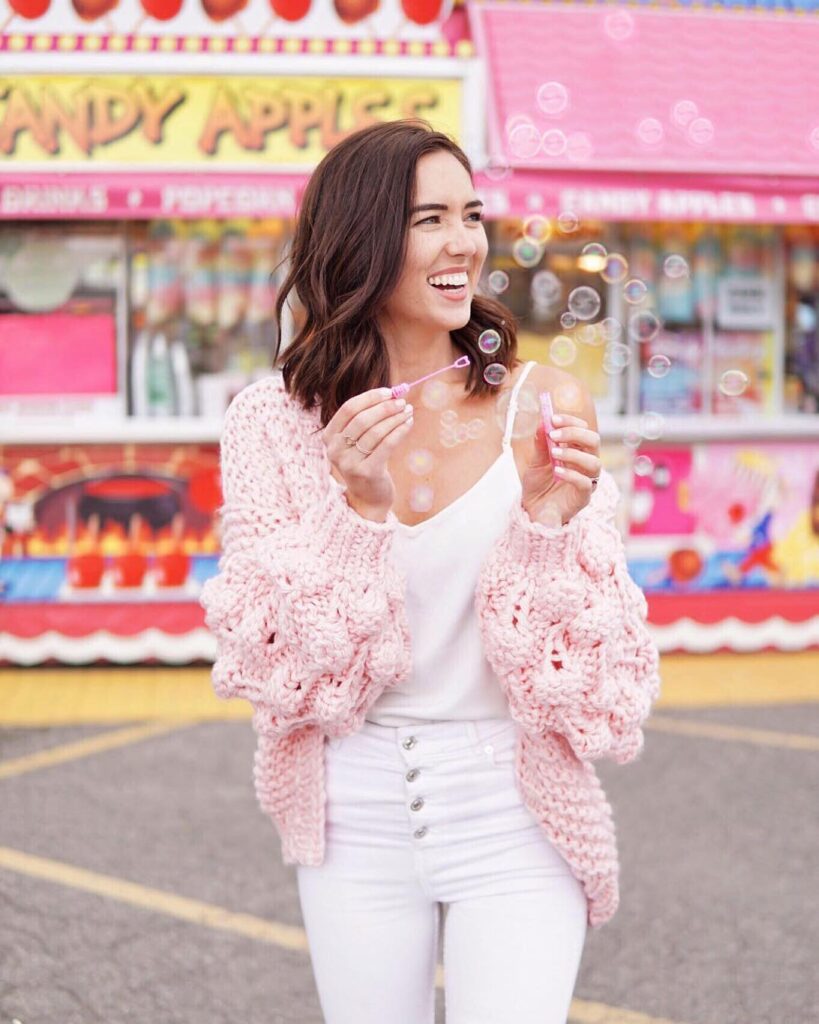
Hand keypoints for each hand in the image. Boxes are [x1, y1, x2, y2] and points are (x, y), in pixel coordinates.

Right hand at [322, 387, 414, 519]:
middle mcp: (335, 450)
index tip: (389, 392)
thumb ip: (367, 418)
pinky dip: (400, 431)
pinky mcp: (367, 472)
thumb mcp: (357, 440)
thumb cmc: (365, 460)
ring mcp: (349, 463)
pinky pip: (387, 445)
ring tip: (408, 411)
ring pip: (376, 432)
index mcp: (329, 437)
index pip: (348, 409)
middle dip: (385, 407)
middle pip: (362, 419)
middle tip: (402, 401)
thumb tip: (393, 394)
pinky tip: (409, 423)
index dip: (370, 398)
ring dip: (395, 418)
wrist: (367, 496)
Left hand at [521, 413, 601, 526]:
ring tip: (554, 454)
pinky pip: (586, 484)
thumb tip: (542, 423)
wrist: (533, 510)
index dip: (571, 421)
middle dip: (574, 434)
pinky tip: (557, 472)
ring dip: (573, 454)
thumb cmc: (538, 484)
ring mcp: (587, 480)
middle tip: (554, 435)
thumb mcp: (535, 461)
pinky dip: (572, 475)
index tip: (553, 419)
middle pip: (594, 441)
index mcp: (577, 451)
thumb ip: (540, 444)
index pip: (583, 429)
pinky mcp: (584, 497)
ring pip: (594, 462)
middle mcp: (586, 463)